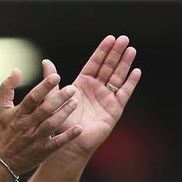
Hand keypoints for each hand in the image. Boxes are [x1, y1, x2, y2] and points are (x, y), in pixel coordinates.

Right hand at [0, 69, 82, 173]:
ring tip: (75, 102)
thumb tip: (16, 70)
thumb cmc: (4, 131)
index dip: (44, 87)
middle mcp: (27, 125)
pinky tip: (79, 128)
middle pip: (44, 110)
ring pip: (51, 124)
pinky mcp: (43, 151)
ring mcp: (36, 139)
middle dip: (59, 98)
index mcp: (18, 114)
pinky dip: (68, 136)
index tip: (56, 77)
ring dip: (64, 113)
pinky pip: (57, 143)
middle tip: (72, 88)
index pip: (32, 98)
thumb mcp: (2, 108)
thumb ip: (7, 88)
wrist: (2, 160)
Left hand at [45, 35, 141, 159]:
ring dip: (125, 63)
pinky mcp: (114, 110)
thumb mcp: (54, 98)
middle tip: (124, 38)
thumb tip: (46, 61)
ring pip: (118, 77)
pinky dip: (130, 83)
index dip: (102, 51)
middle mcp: (96, 89)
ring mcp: (106, 98)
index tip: (110, 38)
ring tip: (131, 49)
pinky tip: (136, 71)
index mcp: (83, 84)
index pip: (95, 63)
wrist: (69, 143)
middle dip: (116, 53)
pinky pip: (124, 94)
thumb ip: (52, 80)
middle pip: (109, 67)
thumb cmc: (60, 123)